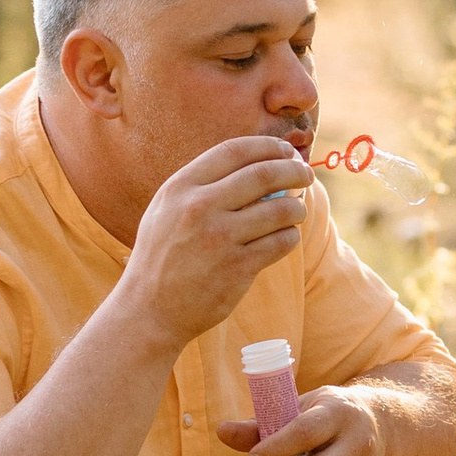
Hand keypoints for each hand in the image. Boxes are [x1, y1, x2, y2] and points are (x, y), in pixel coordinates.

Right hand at [122, 137, 309, 352]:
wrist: (149, 309)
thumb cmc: (163, 255)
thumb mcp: (167, 209)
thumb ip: (202, 185)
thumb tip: (257, 164)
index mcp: (181, 187)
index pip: (234, 151)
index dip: (267, 147)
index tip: (285, 151)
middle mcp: (199, 208)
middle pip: (263, 174)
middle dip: (294, 170)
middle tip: (306, 174)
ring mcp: (219, 238)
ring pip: (280, 209)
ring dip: (296, 207)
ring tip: (296, 211)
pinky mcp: (237, 267)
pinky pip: (280, 242)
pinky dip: (289, 237)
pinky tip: (284, 238)